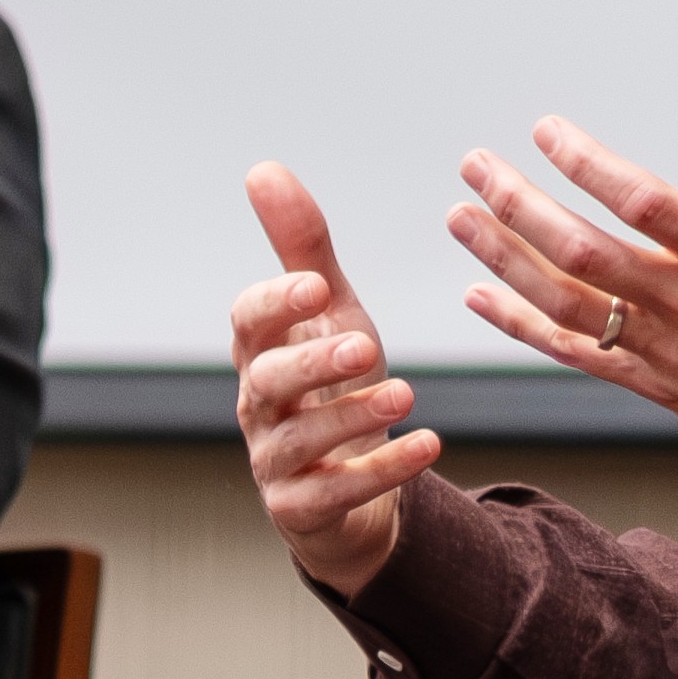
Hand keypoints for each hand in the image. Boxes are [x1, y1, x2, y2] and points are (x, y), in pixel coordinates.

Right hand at [226, 163, 437, 596]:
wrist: (352, 486)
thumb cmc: (336, 385)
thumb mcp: (331, 313)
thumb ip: (303, 249)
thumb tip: (263, 170)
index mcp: (260, 352)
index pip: (248, 323)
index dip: (276, 305)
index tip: (317, 286)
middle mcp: (258, 406)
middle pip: (267, 383)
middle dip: (313, 363)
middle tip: (364, 345)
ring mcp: (275, 462)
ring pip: (300, 441)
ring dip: (351, 418)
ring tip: (404, 392)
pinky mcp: (304, 508)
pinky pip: (336, 493)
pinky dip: (384, 469)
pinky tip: (430, 444)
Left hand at [447, 69, 677, 539]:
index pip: (640, 200)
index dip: (584, 163)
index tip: (544, 132)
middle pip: (582, 250)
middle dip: (518, 204)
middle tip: (475, 165)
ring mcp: (668, 351)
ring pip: (566, 303)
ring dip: (505, 259)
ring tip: (460, 217)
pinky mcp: (657, 386)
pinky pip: (576, 354)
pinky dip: (522, 325)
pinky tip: (482, 296)